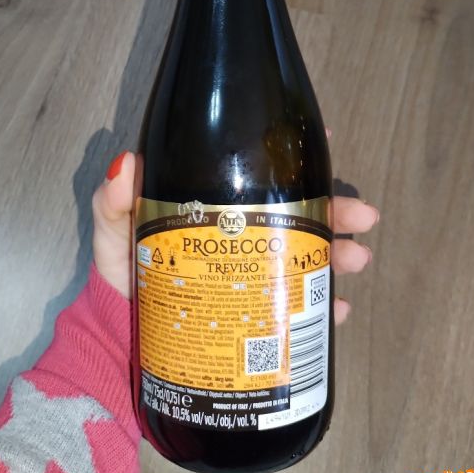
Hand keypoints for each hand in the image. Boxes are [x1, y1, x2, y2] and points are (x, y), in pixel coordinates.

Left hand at [92, 150, 377, 323]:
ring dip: (338, 254)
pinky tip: (337, 310)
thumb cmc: (125, 270)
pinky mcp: (258, 312)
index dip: (296, 155)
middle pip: (298, 213)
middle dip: (336, 211)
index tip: (328, 141)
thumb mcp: (114, 230)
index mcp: (219, 206)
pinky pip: (298, 307)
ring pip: (308, 255)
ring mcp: (255, 271)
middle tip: (361, 216)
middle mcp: (245, 232)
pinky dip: (321, 307)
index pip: (261, 171)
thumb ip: (112, 201)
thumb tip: (126, 163)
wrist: (126, 331)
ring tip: (356, 259)